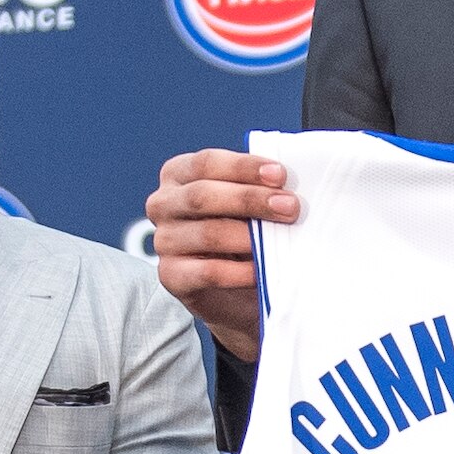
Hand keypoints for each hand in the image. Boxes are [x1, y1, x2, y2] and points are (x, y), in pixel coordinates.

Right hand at [144, 148, 300, 360]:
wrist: (234, 289)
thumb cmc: (242, 232)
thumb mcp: (246, 204)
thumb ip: (259, 188)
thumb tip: (290, 185)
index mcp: (179, 174)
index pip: (207, 163)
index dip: (244, 167)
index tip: (281, 175)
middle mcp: (163, 204)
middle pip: (203, 195)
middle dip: (250, 199)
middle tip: (290, 207)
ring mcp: (164, 241)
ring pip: (207, 233)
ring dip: (248, 236)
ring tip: (281, 239)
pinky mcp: (171, 276)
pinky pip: (207, 272)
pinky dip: (238, 272)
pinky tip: (261, 271)